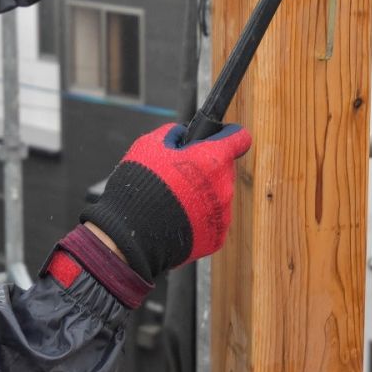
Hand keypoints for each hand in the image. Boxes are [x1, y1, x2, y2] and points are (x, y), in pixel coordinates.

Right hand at [80, 122, 251, 280]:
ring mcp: (223, 215)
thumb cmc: (140, 187)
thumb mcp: (150, 145)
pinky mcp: (216, 237)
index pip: (240, 138)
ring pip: (218, 197)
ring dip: (202, 196)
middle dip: (206, 170)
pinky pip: (212, 221)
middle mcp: (225, 186)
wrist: (131, 234)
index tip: (221, 137)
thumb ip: (174, 134)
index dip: (228, 135)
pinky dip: (199, 219)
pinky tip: (177, 219)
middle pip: (223, 170)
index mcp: (214, 159)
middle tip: (179, 175)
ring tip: (174, 201)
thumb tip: (182, 134)